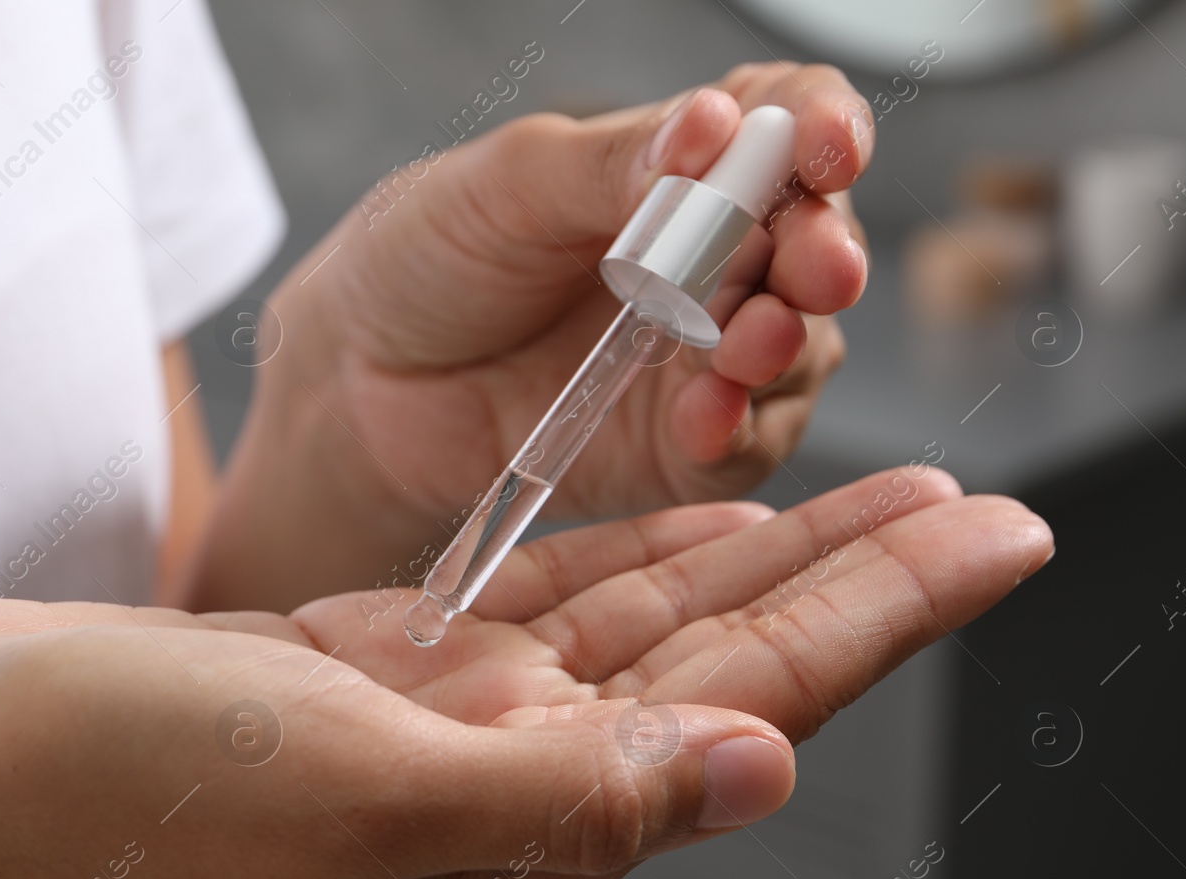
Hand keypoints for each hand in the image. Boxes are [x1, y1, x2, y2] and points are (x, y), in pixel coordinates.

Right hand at [0, 468, 1049, 878]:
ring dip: (763, 550)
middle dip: (857, 573)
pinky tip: (703, 523)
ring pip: (649, 619)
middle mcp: (508, 786)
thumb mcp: (362, 788)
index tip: (993, 537)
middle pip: (725, 656)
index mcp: (525, 831)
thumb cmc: (124, 781)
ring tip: (874, 490)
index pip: (749, 701)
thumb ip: (568, 789)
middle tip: (976, 501)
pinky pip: (548, 601)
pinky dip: (633, 557)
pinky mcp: (385, 666)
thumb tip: (757, 768)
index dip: (881, 612)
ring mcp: (448, 725)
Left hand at [203, 62, 873, 608]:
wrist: (358, 381)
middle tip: (816, 269)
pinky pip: (743, 443)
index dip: (823, 130)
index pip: (787, 127)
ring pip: (799, 347)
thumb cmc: (426, 260)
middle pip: (815, 243)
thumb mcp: (508, 188)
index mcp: (682, 169)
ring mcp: (706, 356)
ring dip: (786, 344)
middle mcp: (716, 259)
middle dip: (823, 253)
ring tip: (746, 345)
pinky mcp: (684, 446)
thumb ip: (615, 167)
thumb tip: (717, 125)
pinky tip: (702, 414)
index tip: (828, 149)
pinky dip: (734, 427)